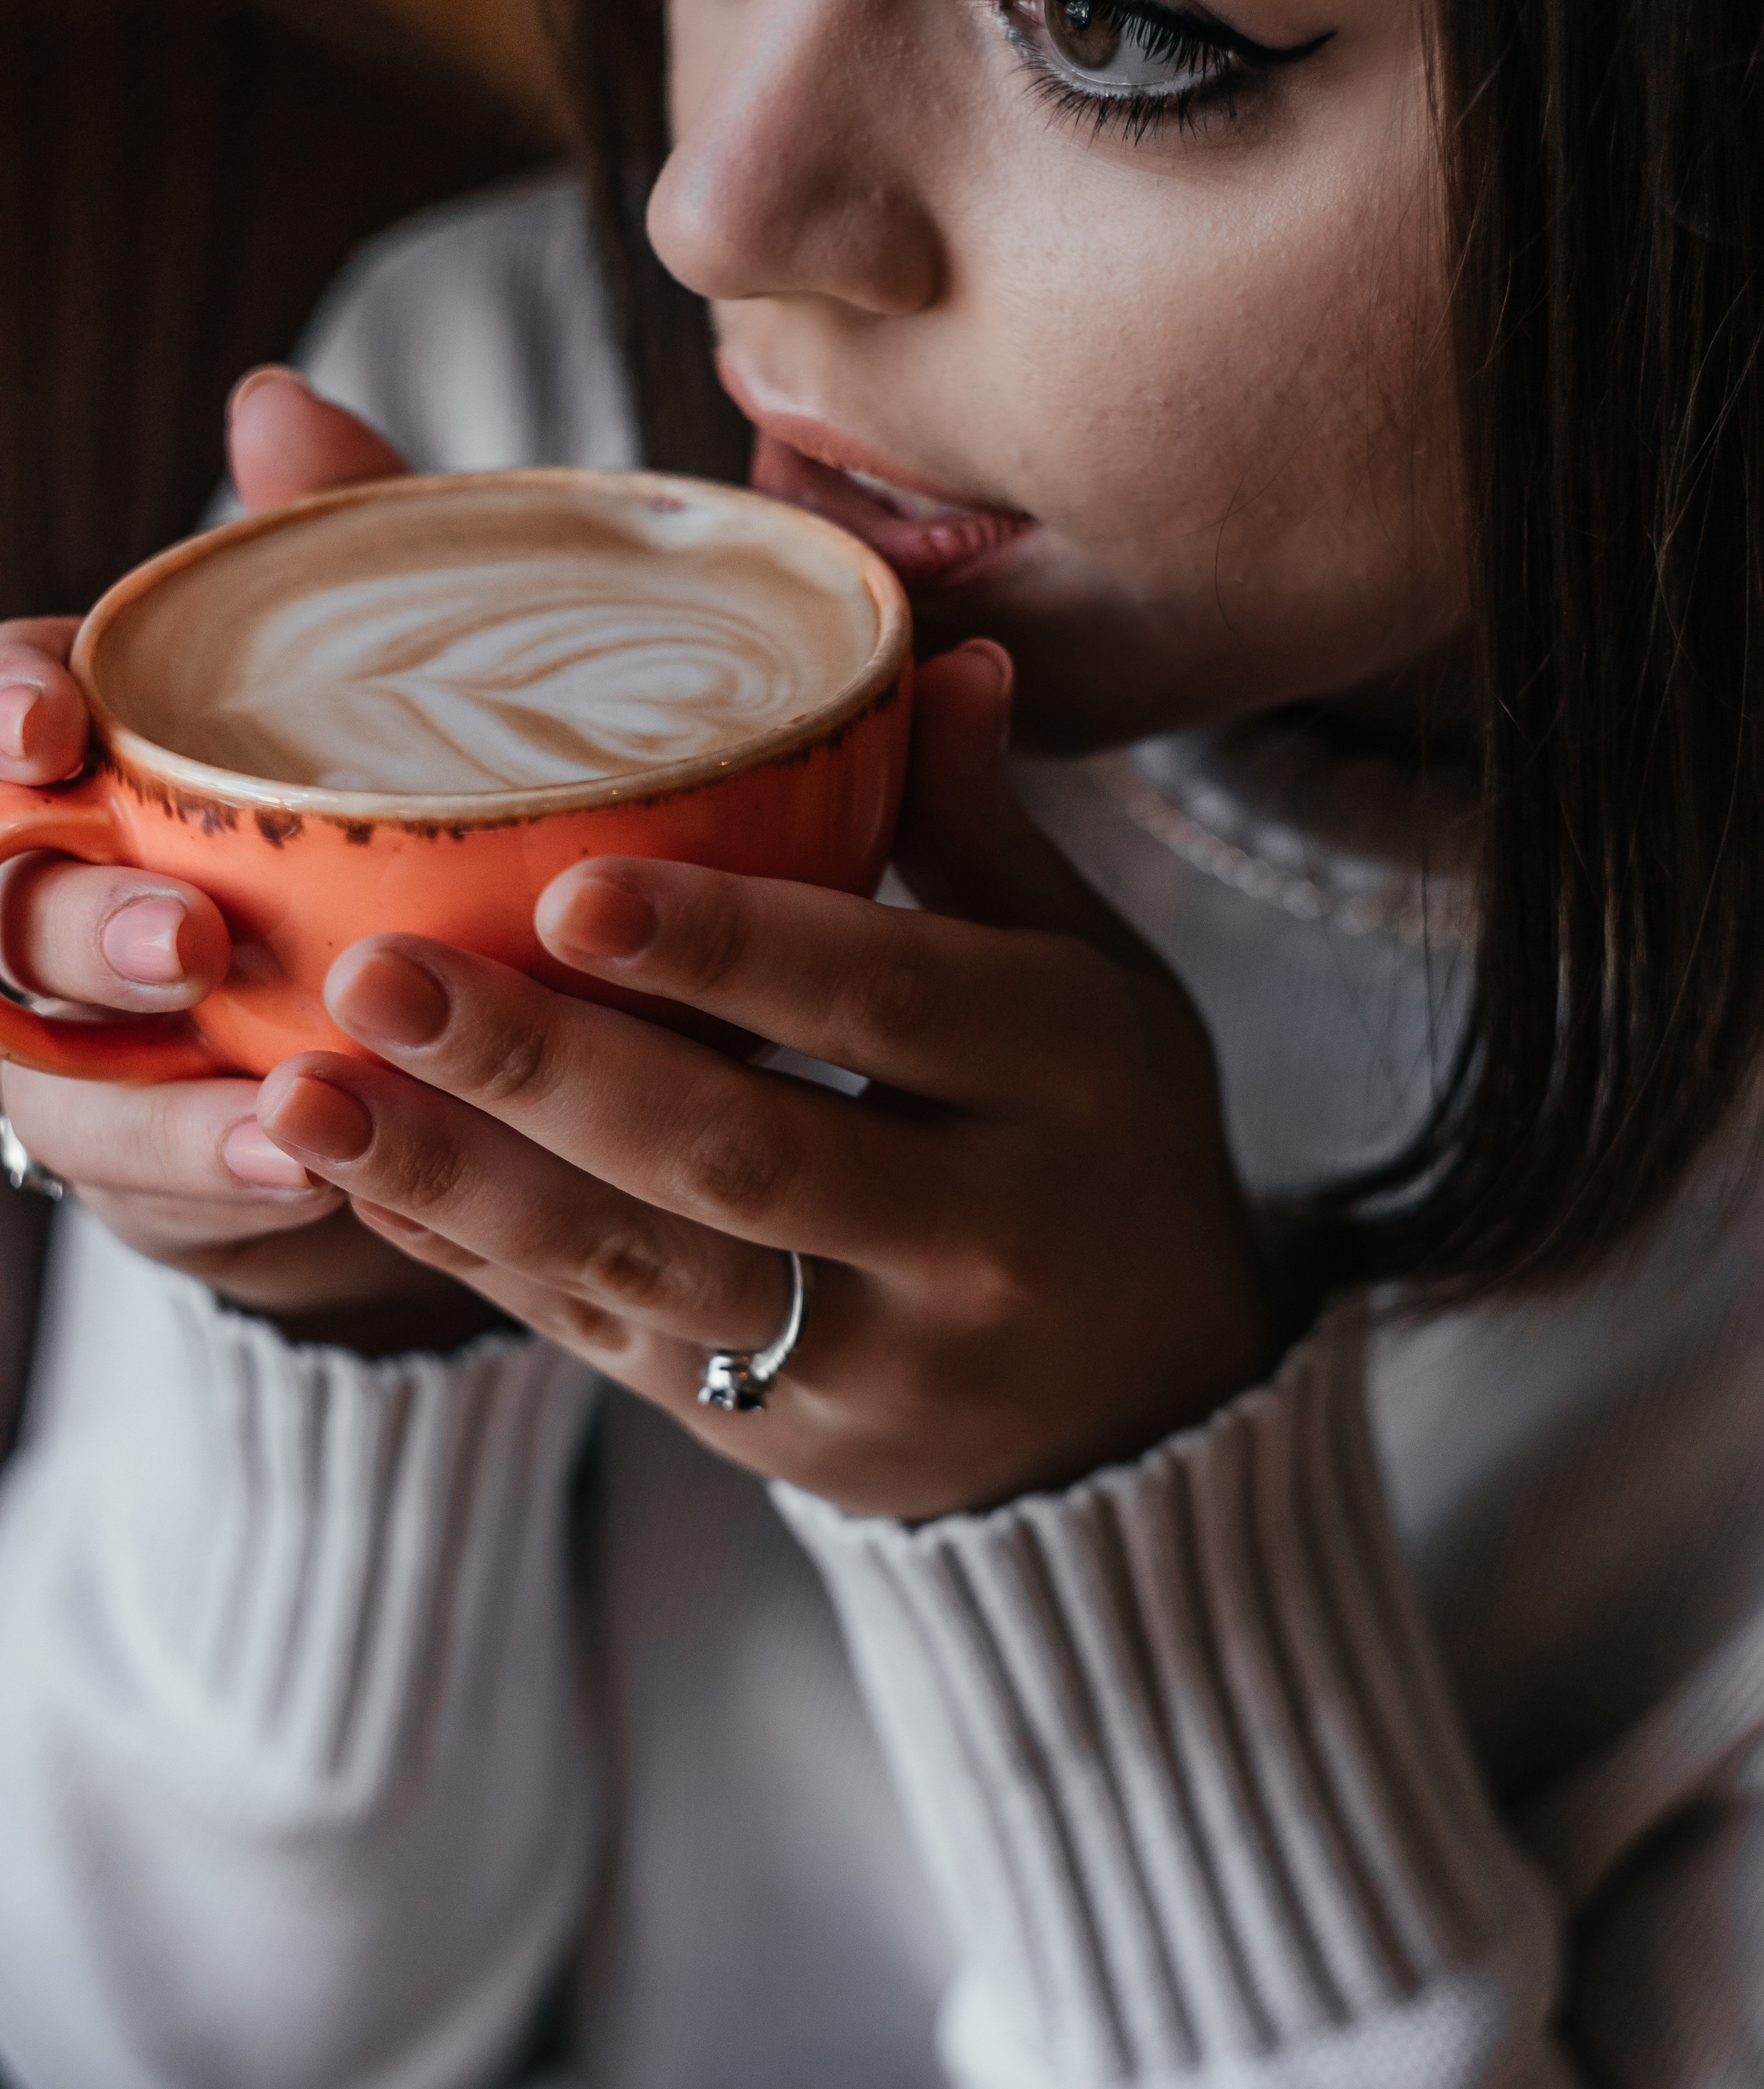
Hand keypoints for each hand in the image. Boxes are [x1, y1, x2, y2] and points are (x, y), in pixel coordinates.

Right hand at [0, 373, 506, 1348]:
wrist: (394, 999)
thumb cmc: (351, 806)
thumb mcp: (362, 677)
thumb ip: (320, 556)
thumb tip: (281, 403)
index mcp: (78, 756)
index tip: (53, 721)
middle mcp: (38, 893)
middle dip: (69, 920)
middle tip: (188, 936)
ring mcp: (66, 1042)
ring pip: (47, 1069)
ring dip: (152, 1096)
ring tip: (277, 1105)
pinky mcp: (129, 1156)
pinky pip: (146, 1178)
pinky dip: (224, 1175)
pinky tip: (316, 1171)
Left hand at [254, 645, 1277, 1515]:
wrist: (1143, 1404)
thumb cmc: (1098, 1132)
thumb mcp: (1086, 978)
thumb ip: (981, 831)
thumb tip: (938, 656)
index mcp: (1066, 1073)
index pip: (889, 996)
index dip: (732, 948)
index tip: (569, 889)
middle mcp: (979, 1227)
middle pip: (743, 1146)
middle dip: (546, 1069)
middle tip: (376, 977)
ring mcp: (878, 1353)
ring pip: (651, 1270)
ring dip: (466, 1184)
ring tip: (305, 1098)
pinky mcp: (783, 1432)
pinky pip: (615, 1345)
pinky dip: (486, 1263)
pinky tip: (370, 1184)